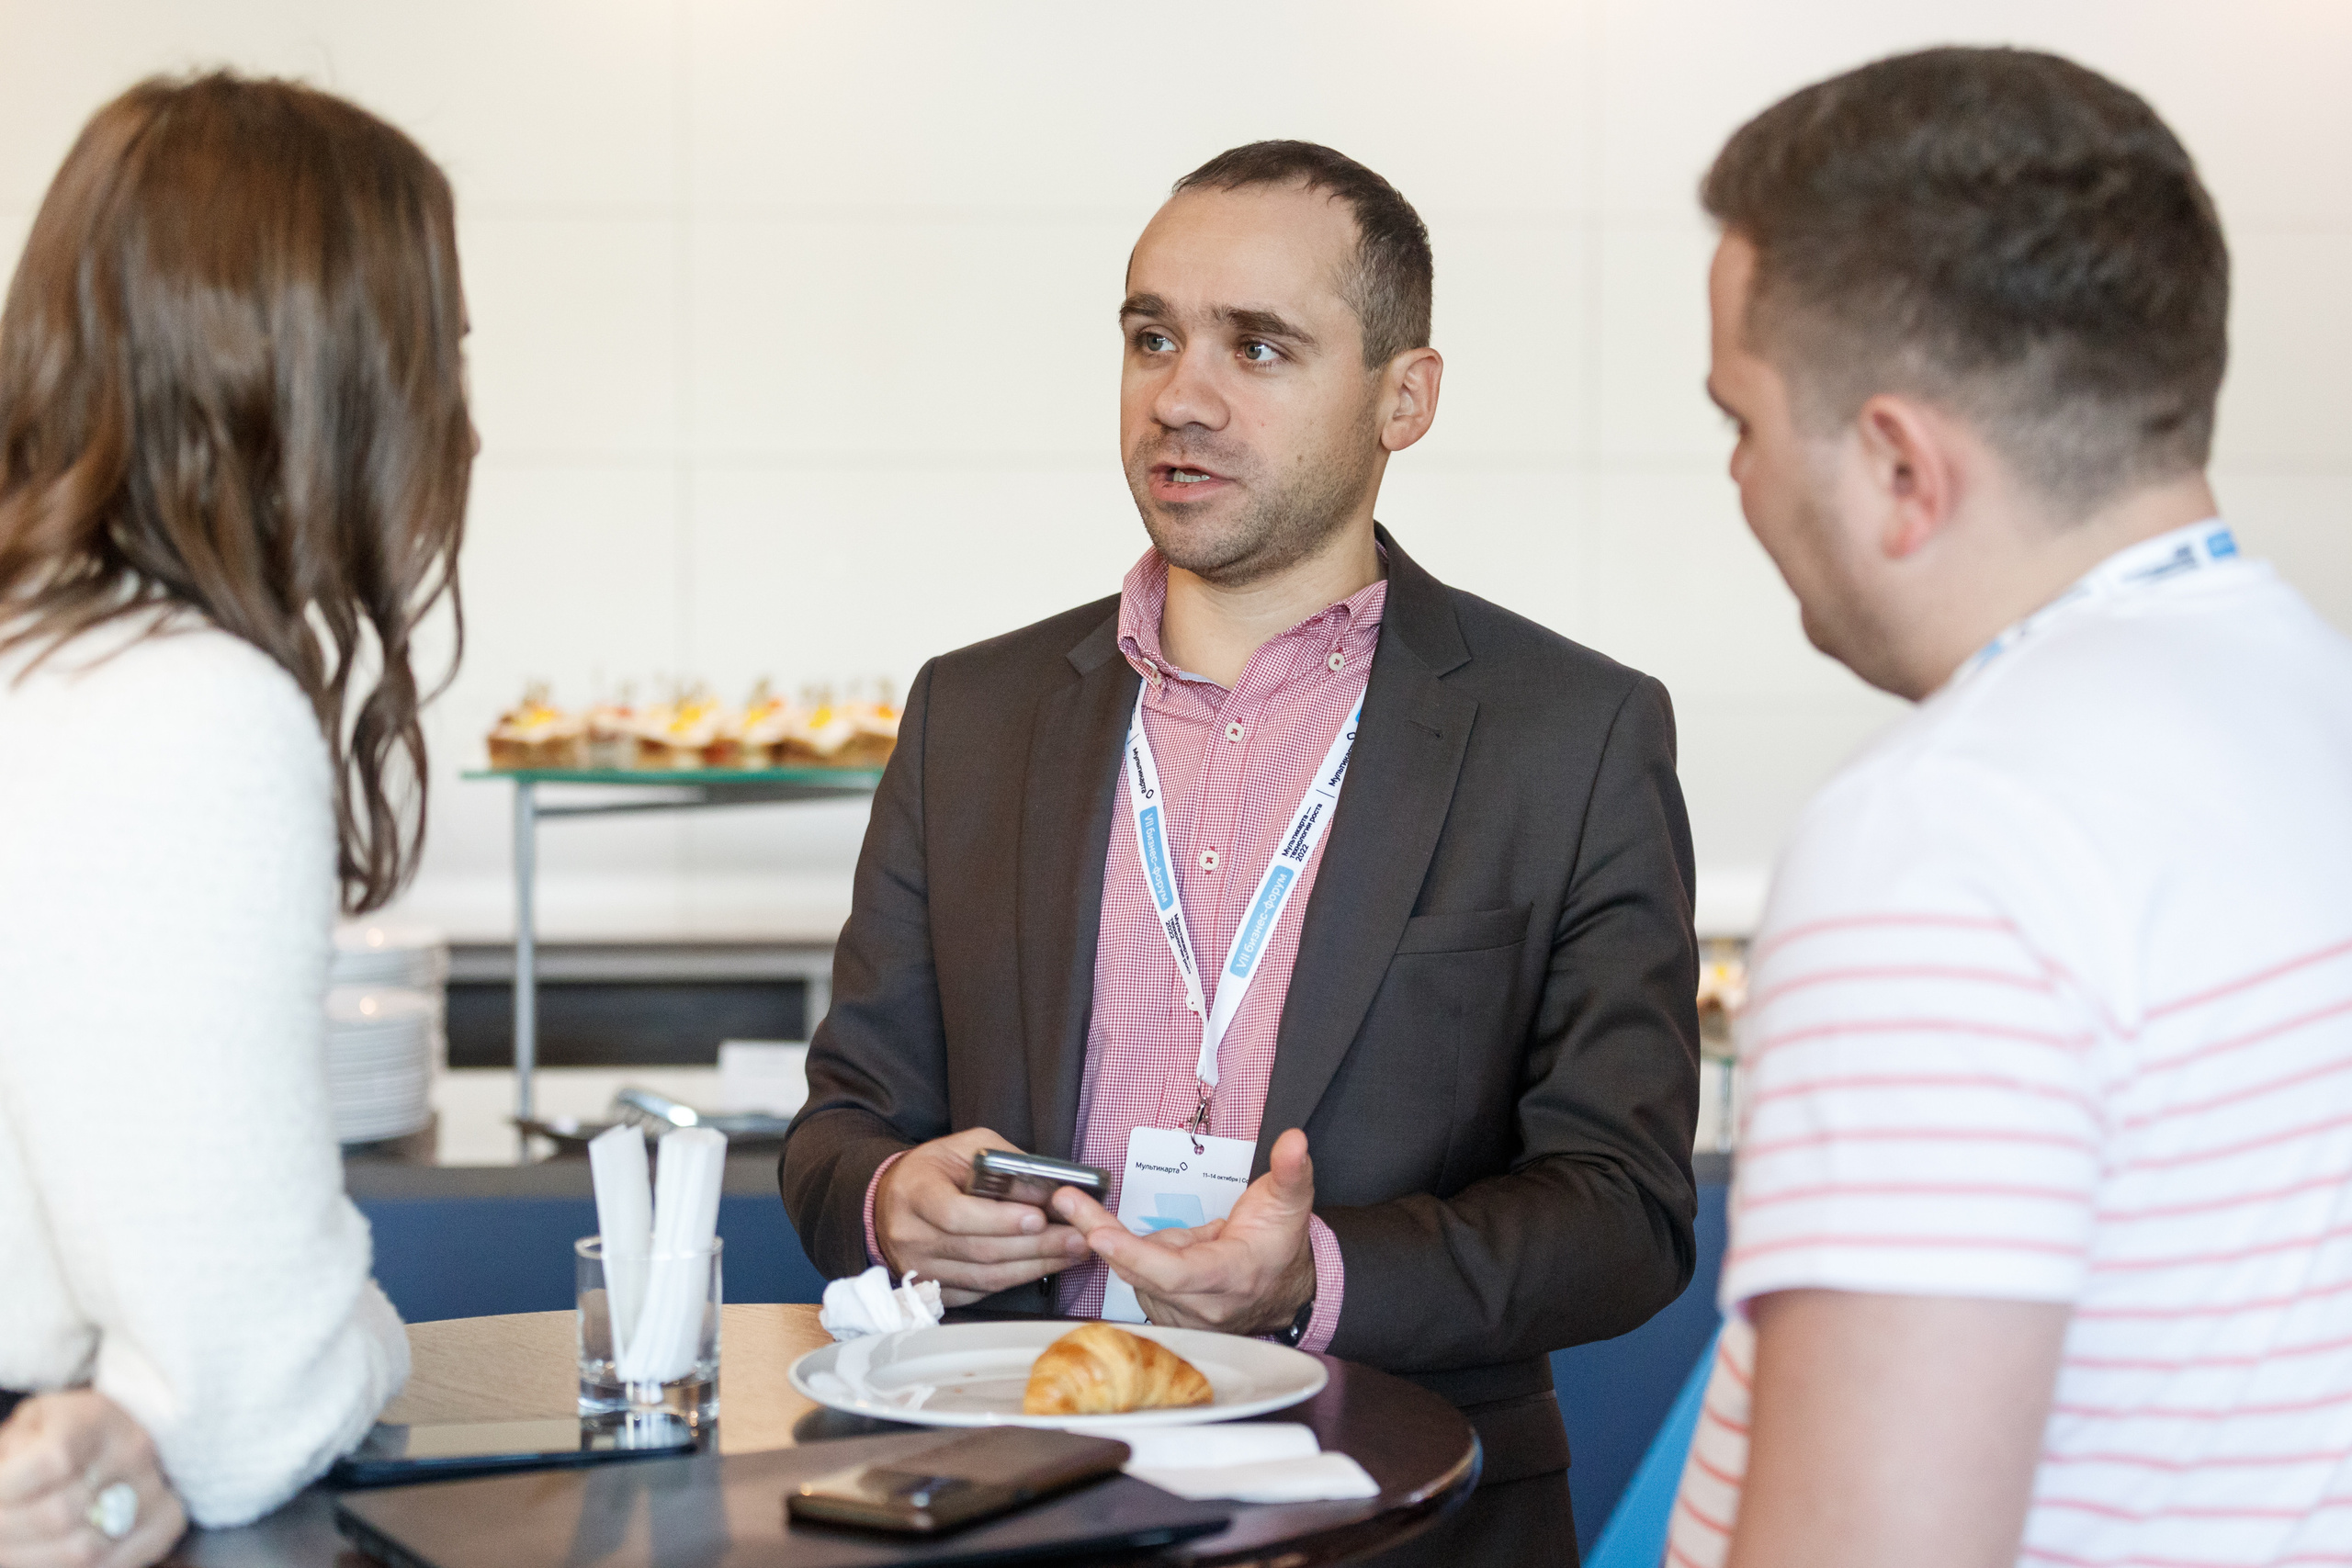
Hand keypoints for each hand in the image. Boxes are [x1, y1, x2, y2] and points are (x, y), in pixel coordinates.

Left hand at [0, 1391, 185, 1567]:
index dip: (7, 1489)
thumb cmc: (62, 1432)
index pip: (52, 1461)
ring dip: (30, 1558)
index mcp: (96, 1418)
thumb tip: (0, 1487)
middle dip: (7, 1532)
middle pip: (60, 1513)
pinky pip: (112, 1565)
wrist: (123, 1432)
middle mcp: (133, 1450)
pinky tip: (41, 1558)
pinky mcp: (167, 1522)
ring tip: (7, 1549)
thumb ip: (12, 1451)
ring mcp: (155, 1489)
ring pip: (84, 1549)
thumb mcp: (32, 1423)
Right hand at [873, 1127, 1093, 1306]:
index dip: (999, 1220)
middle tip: (1077, 1236)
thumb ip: (1003, 1162)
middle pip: (978, 1249)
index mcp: (915, 1192)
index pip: (955, 1214)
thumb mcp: (965, 1147)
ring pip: (984, 1277)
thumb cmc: (935, 1170)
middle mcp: (912, 1235)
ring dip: (1035, 1266)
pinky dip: (1018, 1280)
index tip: (1038, 1217)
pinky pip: (981, 1292)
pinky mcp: (933, 1290)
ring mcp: (920, 1268)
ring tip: (1072, 1251)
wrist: (892, 1201)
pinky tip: (1046, 1266)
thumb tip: (1047, 1188)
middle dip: (1035, 1245)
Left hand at [1053, 1128, 1316, 1336]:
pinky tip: (1167, 1246)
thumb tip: (1294, 1141)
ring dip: (1130, 1243)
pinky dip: (1137, 1256)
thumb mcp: (1291, 1201)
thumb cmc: (1280, 1243)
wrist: (1286, 1287)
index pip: (1174, 1273)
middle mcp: (1204, 1307)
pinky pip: (1136, 1280)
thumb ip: (1291, 1170)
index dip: (1134, 1253)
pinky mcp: (1168, 1316)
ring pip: (1133, 1274)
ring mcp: (1184, 1317)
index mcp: (1231, 1277)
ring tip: (1178, 1230)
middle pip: (1138, 1272)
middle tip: (1069, 1200)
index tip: (1098, 1232)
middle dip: (1100, 1233)